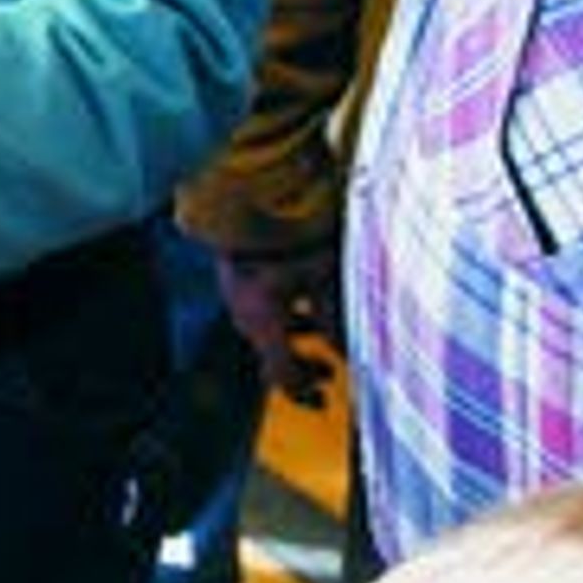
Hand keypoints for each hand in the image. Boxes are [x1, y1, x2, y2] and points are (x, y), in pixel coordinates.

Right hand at [214, 239, 342, 408]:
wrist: (253, 185)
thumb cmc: (293, 230)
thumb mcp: (324, 277)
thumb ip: (335, 318)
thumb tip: (348, 350)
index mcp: (263, 322)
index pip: (282, 375)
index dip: (304, 391)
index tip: (322, 398)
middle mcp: (243, 312)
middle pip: (270, 354)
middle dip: (301, 363)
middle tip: (325, 370)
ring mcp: (234, 291)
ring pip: (264, 327)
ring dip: (294, 333)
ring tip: (318, 326)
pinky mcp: (234, 270)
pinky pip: (257, 303)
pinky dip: (282, 308)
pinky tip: (300, 292)